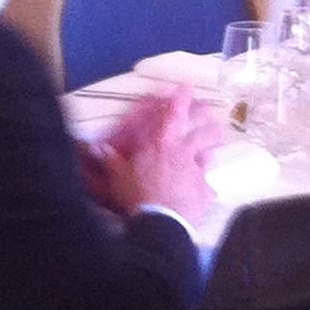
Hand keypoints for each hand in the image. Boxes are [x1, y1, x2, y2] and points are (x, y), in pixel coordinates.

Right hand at [84, 88, 222, 226]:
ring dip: (211, 152)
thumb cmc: (136, 194)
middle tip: (212, 123)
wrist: (159, 221)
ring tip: (213, 150)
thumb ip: (110, 160)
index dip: (181, 100)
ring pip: (209, 156)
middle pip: (203, 132)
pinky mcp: (204, 191)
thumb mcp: (118, 176)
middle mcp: (184, 153)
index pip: (175, 115)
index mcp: (163, 144)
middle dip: (209, 126)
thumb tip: (96, 147)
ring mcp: (196, 172)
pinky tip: (205, 195)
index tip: (187, 88)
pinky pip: (207, 188)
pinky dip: (204, 190)